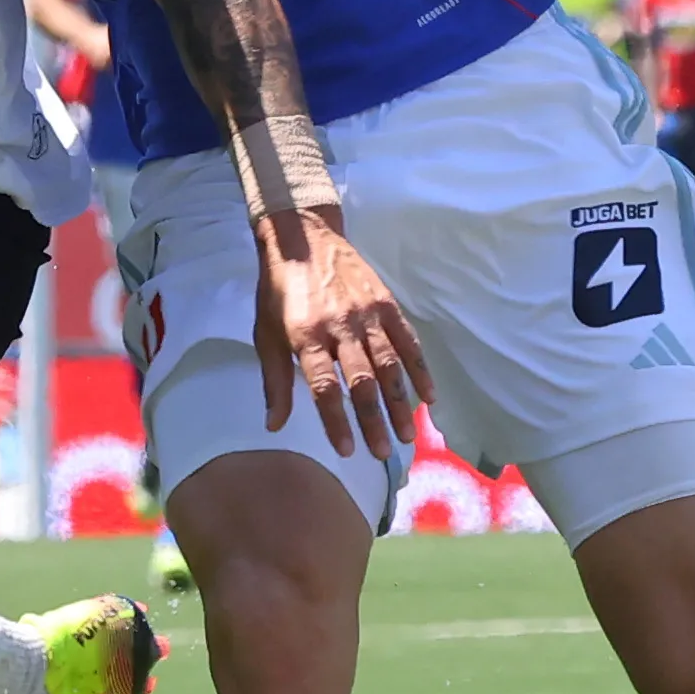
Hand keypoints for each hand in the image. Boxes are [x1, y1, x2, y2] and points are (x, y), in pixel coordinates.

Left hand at [252, 209, 432, 460]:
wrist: (304, 240)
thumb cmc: (279, 292)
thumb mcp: (266, 334)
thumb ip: (275, 381)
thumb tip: (275, 425)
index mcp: (306, 336)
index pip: (324, 386)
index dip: (336, 420)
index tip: (347, 450)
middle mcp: (340, 327)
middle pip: (361, 381)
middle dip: (373, 420)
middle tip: (383, 453)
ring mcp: (368, 315)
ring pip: (389, 365)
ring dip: (400, 403)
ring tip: (407, 435)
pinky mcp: (387, 304)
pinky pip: (408, 342)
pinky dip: (420, 370)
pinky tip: (428, 397)